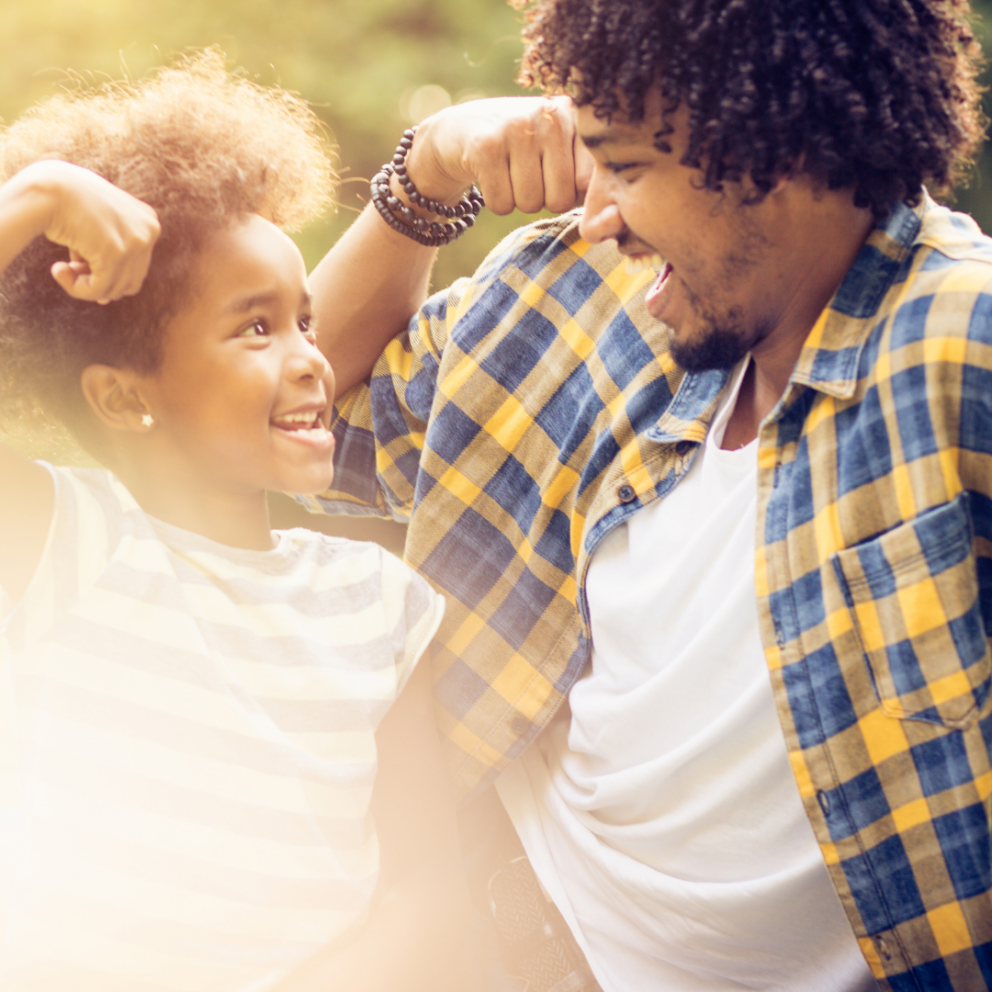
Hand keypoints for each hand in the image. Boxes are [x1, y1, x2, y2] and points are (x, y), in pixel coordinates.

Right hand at [15, 160, 160, 303]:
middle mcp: (149, 232)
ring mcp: (136, 243)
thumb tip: (106, 300)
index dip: (109, 272)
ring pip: (115, 289)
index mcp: (148, 222)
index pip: (137, 267)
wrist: (46, 186)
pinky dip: (77, 289)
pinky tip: (57, 270)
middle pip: (131, 281)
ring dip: (86, 285)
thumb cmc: (66, 203)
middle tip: (72, 267)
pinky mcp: (117, 254)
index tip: (80, 264)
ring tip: (63, 268)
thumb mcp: (97, 226)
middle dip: (100, 280)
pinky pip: (99, 290)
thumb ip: (106, 256)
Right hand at [403, 95, 591, 215]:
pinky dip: (495, 201)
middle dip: (542, 199)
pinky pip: (502, 204)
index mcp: (574, 116)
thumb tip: (612, 222)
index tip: (554, 177)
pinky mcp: (485, 146)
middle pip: (560, 199)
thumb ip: (586, 180)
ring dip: (516, 200)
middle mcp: (549, 116)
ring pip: (529, 203)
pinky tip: (489, 174)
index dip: (570, 193)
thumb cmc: (521, 150)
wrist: (458, 131)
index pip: (588, 183)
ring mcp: (516, 128)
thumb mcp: (557, 153)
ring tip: (508, 171)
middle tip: (526, 173)